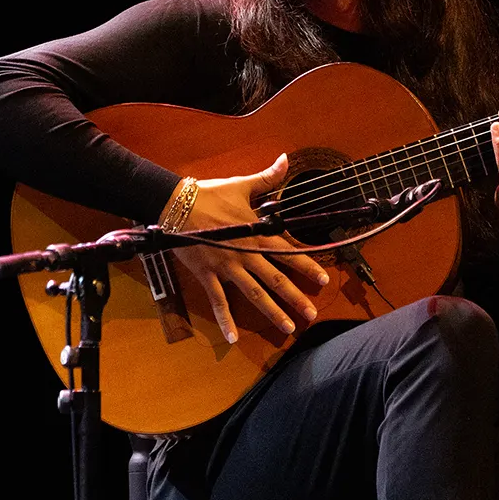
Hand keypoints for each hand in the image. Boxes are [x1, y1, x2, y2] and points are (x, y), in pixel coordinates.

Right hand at [166, 153, 329, 344]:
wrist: (174, 204)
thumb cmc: (209, 194)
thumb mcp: (241, 185)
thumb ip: (267, 178)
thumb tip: (286, 160)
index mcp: (256, 234)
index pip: (289, 253)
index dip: (308, 266)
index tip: (323, 280)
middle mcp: (246, 254)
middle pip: (276, 279)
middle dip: (295, 298)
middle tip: (311, 314)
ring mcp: (227, 267)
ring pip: (254, 294)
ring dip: (272, 312)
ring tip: (287, 328)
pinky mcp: (207, 275)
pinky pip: (218, 301)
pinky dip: (225, 321)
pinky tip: (233, 339)